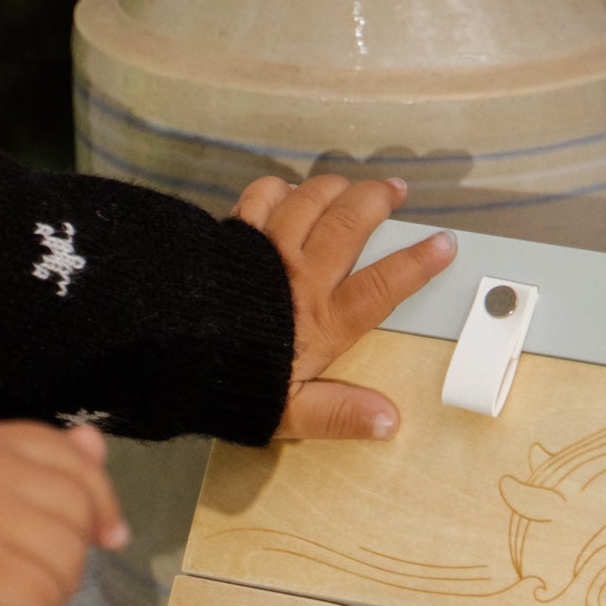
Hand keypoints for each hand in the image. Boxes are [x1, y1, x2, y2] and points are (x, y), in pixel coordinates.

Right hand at [0, 422, 127, 605]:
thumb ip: (38, 464)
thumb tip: (96, 443)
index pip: (68, 457)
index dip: (98, 499)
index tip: (107, 535)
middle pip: (75, 512)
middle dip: (67, 555)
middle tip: (26, 574)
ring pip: (66, 559)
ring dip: (47, 591)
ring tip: (3, 595)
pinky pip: (42, 601)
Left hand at [232, 174, 455, 440]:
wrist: (163, 352)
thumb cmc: (226, 385)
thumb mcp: (288, 413)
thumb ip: (338, 414)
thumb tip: (387, 421)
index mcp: (322, 321)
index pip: (382, 286)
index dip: (417, 263)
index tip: (443, 244)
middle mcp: (301, 276)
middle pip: (350, 223)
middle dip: (378, 201)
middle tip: (395, 191)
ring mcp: (266, 249)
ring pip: (311, 201)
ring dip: (336, 187)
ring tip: (352, 184)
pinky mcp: (232, 234)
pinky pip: (262, 197)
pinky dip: (279, 189)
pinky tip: (286, 191)